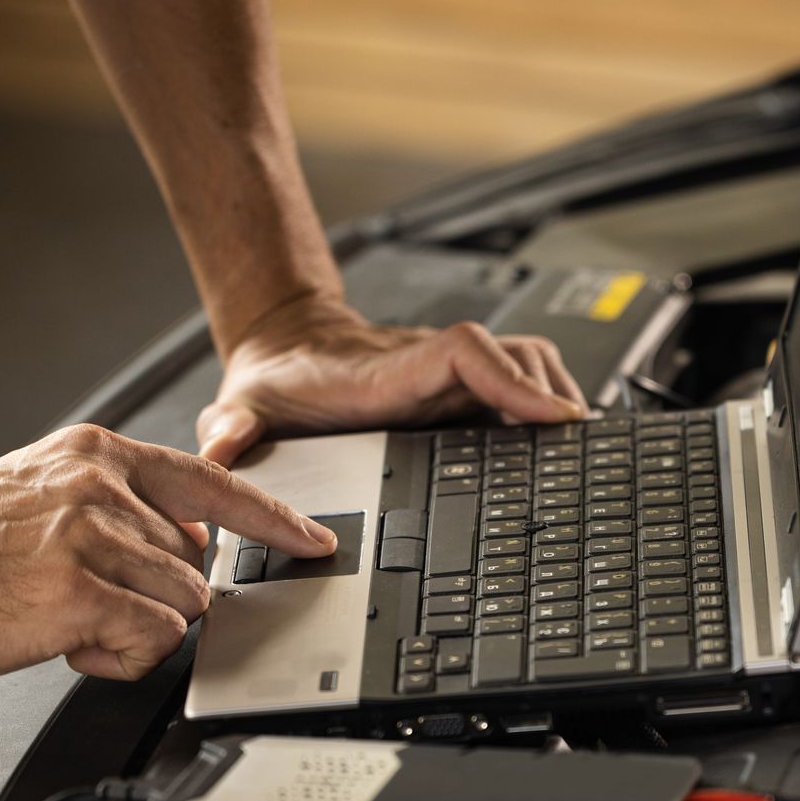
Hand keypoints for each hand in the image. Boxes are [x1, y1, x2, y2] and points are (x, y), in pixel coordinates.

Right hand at [0, 423, 334, 679]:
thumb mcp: (48, 491)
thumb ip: (121, 505)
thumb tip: (189, 540)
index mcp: (100, 455)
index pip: (214, 483)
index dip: (274, 518)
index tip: (314, 540)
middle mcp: (103, 487)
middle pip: (197, 564)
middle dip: (156, 598)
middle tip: (89, 604)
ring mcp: (94, 537)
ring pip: (182, 605)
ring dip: (138, 632)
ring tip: (73, 623)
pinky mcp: (82, 591)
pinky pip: (155, 639)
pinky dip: (124, 657)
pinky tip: (74, 646)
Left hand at [195, 296, 588, 465]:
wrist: (286, 352)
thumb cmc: (276, 384)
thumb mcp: (243, 406)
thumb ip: (229, 427)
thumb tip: (219, 443)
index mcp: (390, 374)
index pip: (465, 353)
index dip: (512, 379)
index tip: (548, 415)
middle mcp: (432, 370)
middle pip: (517, 357)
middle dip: (553, 395)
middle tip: (580, 448)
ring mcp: (453, 378)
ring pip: (528, 365)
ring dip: (558, 397)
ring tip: (578, 448)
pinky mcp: (463, 391)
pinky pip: (522, 383)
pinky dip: (548, 403)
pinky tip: (558, 442)